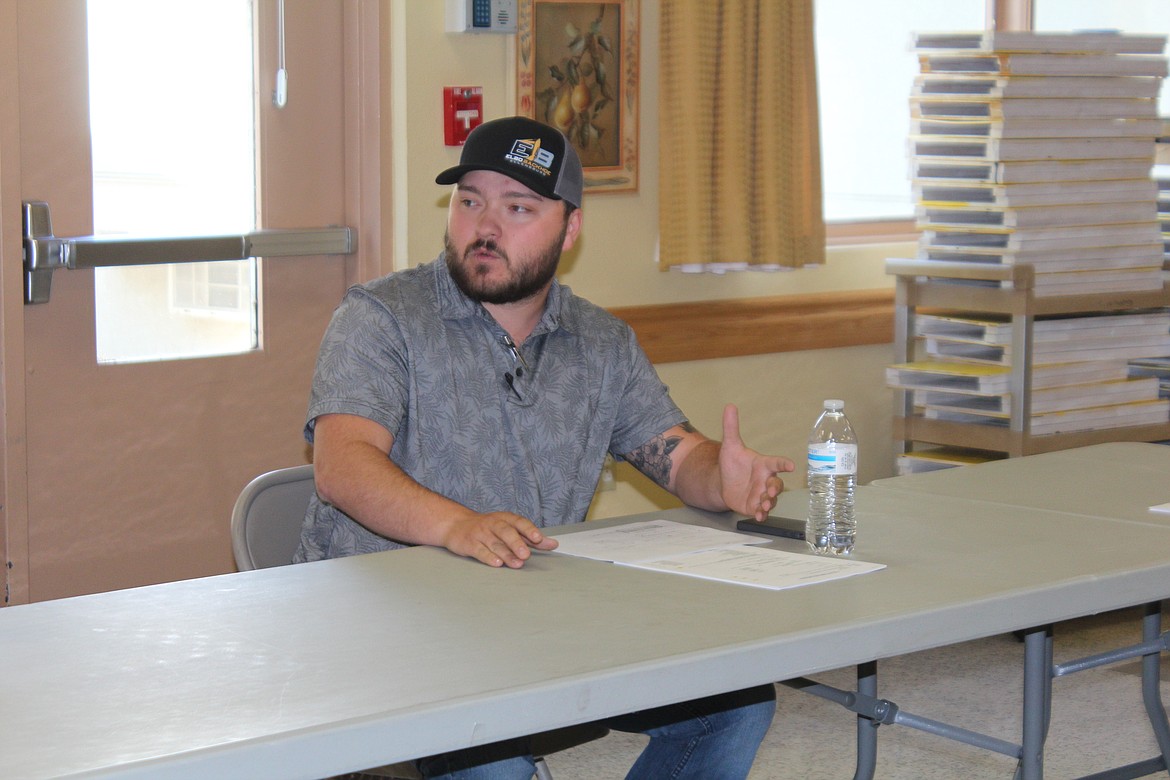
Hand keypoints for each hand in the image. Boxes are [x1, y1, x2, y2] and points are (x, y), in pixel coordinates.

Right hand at [442, 511, 558, 567]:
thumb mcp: (510, 528)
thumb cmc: (488, 528)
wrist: (457, 525)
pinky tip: (497, 563)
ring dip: (506, 554)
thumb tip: (553, 544)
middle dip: (517, 543)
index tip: (539, 539)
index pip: (519, 522)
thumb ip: (531, 538)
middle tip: (526, 554)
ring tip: (517, 564)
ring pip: (495, 543)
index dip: (529, 530)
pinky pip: (480, 550)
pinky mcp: (470, 544)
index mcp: (505, 519)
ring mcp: (481, 534)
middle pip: (506, 532)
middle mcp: (493, 524)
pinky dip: (488, 557)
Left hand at [718, 404, 795, 521]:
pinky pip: (762, 511)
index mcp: (763, 465)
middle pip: (777, 484)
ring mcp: (761, 494)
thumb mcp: (730, 445)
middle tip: (769, 491)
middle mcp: (765, 480)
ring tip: (763, 506)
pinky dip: (761, 514)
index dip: (784, 464)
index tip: (791, 466)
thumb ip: (731, 427)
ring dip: (769, 503)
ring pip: (771, 500)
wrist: (722, 482)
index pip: (776, 463)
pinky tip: (759, 516)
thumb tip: (729, 406)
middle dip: (775, 488)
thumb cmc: (732, 464)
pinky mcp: (754, 506)